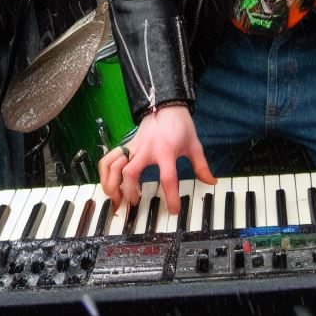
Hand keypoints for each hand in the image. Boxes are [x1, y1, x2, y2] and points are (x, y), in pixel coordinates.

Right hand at [98, 105, 214, 213]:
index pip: (168, 178)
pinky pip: (108, 158)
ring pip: (115, 166)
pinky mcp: (126, 146)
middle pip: (131, 173)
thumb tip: (211, 182)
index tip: (173, 211)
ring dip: (112, 184)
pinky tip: (108, 185)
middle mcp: (146, 150)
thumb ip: (201, 166)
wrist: (166, 105)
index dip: (171, 197)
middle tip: (135, 204)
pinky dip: (104, 172)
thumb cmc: (180, 126)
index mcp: (166, 151)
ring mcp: (134, 147)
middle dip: (130, 192)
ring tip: (116, 199)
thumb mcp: (194, 145)